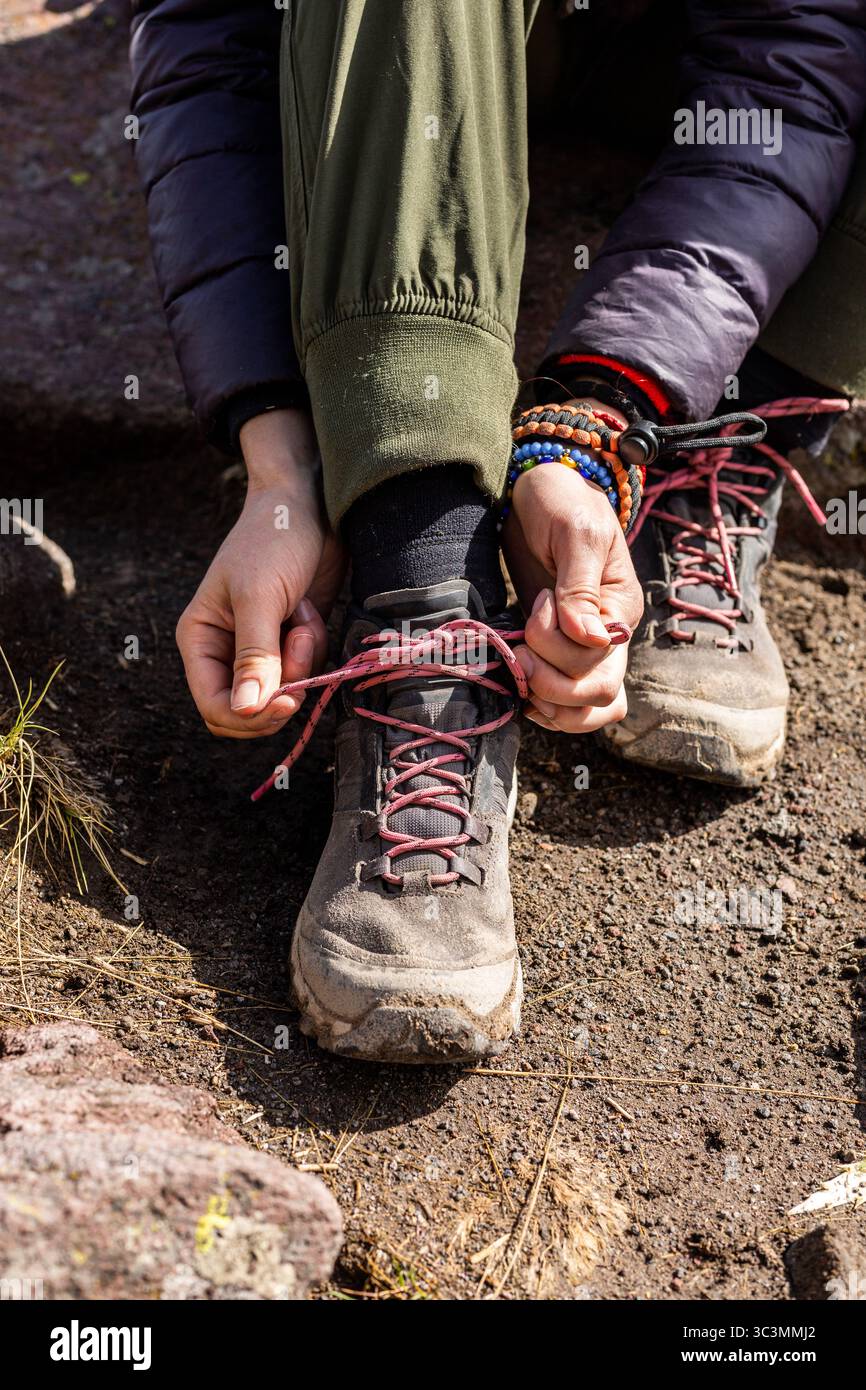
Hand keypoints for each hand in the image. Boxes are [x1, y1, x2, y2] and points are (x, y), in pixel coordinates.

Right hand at [176, 409, 345, 738]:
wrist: (310, 507)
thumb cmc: (273, 541)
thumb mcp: (259, 597)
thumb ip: (255, 656)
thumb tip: (245, 712)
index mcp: (201, 640)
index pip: (216, 707)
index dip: (250, 716)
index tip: (288, 701)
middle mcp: (227, 650)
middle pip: (251, 709)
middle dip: (281, 688)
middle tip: (301, 649)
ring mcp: (262, 649)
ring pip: (284, 693)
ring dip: (302, 660)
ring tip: (302, 616)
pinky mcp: (293, 643)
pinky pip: (307, 672)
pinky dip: (315, 648)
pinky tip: (309, 611)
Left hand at [501, 399, 643, 732]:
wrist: (538, 492)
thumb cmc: (561, 502)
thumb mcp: (575, 532)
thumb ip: (580, 586)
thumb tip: (588, 636)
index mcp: (620, 609)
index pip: (597, 656)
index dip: (557, 642)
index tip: (538, 600)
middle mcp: (608, 636)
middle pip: (597, 692)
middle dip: (552, 683)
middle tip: (518, 655)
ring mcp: (584, 649)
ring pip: (589, 709)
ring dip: (552, 707)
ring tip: (519, 678)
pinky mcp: (557, 654)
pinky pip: (569, 706)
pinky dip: (549, 712)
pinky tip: (522, 694)